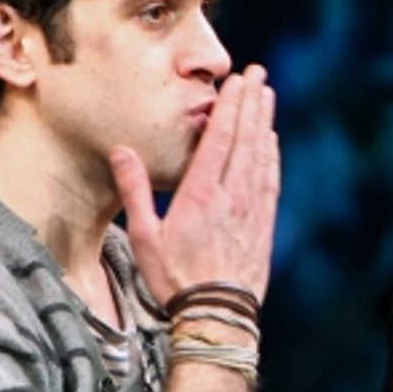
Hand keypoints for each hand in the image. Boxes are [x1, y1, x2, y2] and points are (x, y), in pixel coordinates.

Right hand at [111, 64, 280, 307]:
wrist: (216, 317)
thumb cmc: (175, 280)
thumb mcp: (143, 237)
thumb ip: (135, 191)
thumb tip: (121, 150)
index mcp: (201, 194)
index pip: (219, 139)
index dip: (229, 106)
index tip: (237, 81)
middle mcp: (232, 196)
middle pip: (245, 139)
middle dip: (252, 103)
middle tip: (259, 74)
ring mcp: (252, 210)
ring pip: (261, 156)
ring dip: (265, 123)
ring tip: (268, 96)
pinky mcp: (264, 226)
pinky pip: (270, 181)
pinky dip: (271, 156)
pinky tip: (271, 142)